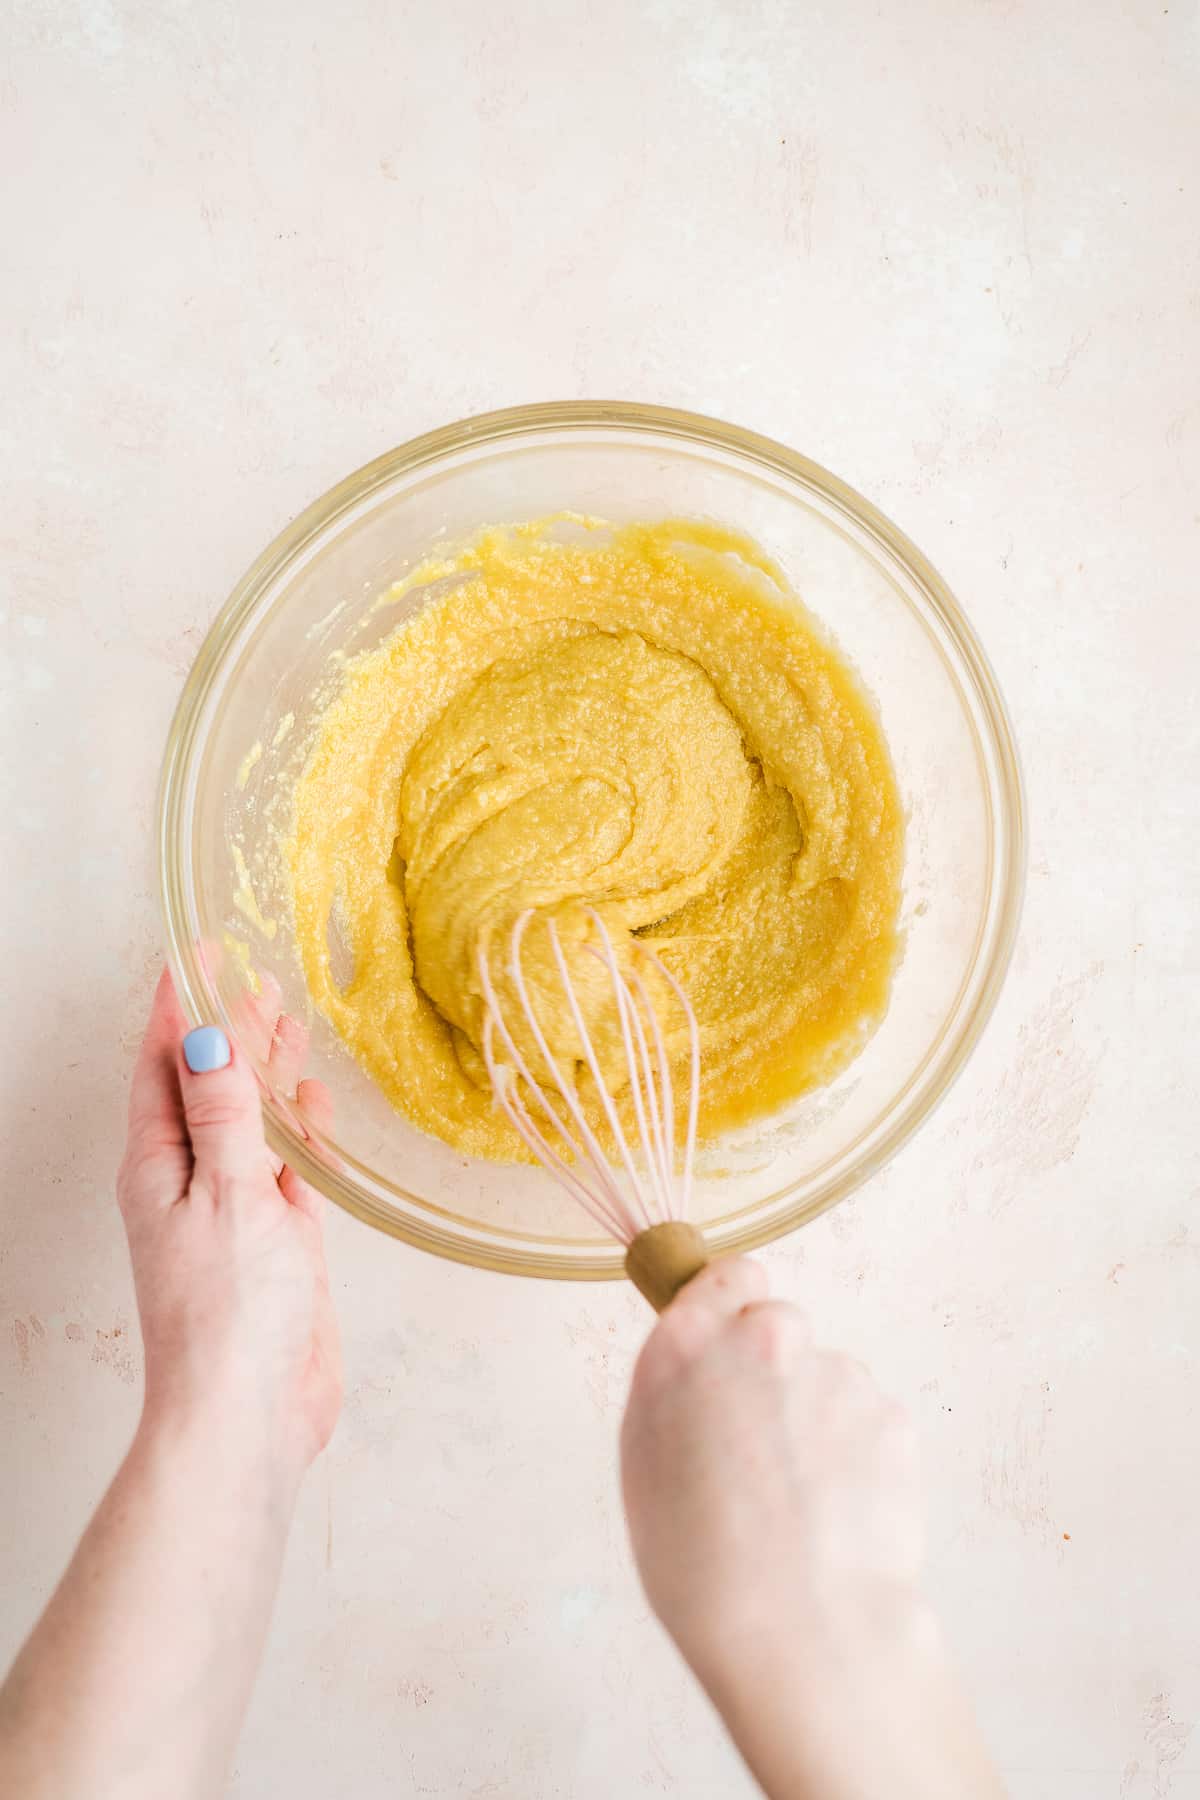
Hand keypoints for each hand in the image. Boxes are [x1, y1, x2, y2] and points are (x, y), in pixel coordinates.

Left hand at [117, 968, 341, 1487]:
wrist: (248, 1415)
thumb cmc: (225, 1314)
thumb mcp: (227, 1194)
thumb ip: (224, 1114)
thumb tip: (208, 1035)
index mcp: (157, 1165)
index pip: (162, 1063)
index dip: (178, 1004)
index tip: (197, 951)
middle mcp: (189, 1182)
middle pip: (206, 1085)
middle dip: (226, 1027)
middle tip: (251, 971)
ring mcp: (234, 1211)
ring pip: (249, 1121)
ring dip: (265, 1071)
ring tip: (286, 1016)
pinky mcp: (277, 1243)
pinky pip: (285, 1167)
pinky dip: (299, 1129)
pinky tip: (312, 1102)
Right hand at [621, 1258, 1003, 1799]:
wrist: (802, 1628)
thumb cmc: (704, 1567)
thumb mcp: (645, 1464)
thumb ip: (677, 1390)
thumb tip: (705, 1368)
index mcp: (687, 1345)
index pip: (729, 1275)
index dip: (736, 1308)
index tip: (738, 1340)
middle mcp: (763, 1339)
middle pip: (779, 1325)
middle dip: (776, 1370)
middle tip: (763, 1447)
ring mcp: (834, 1371)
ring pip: (827, 1378)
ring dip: (818, 1418)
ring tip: (800, 1502)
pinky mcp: (889, 1411)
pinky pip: (868, 1419)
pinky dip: (858, 1455)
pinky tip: (836, 1512)